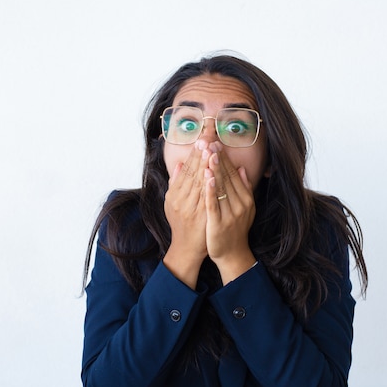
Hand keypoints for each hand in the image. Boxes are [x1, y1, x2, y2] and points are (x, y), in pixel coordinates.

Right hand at [163, 140, 209, 287]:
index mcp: (175, 194)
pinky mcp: (200, 216)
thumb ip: (176, 183)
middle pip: (191, 172)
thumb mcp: (174, 202)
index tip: (200, 140)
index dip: (193, 154)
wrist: (186, 248)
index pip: (185, 170)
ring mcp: (190, 207)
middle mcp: (180, 199)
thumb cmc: (182, 223)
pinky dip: (208, 184)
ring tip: (210, 149)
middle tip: (206, 138)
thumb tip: (179, 164)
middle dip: (200, 154)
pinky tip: (212, 173)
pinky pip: (204, 197)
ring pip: (198, 182)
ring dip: (205, 165)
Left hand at [204, 146, 256, 284]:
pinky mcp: (218, 223)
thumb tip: (241, 168)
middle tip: (211, 142)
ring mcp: (230, 214)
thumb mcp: (244, 208)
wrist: (231, 254)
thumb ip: (244, 188)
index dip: (225, 158)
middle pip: (227, 178)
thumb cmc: (234, 229)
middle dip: (218, 159)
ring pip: (221, 188)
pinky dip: (211, 190)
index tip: (216, 143)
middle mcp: (240, 205)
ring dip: (215, 170)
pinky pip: (214, 203)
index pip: (234, 174)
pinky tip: (207, 177)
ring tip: (209, 154)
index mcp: (245, 199)